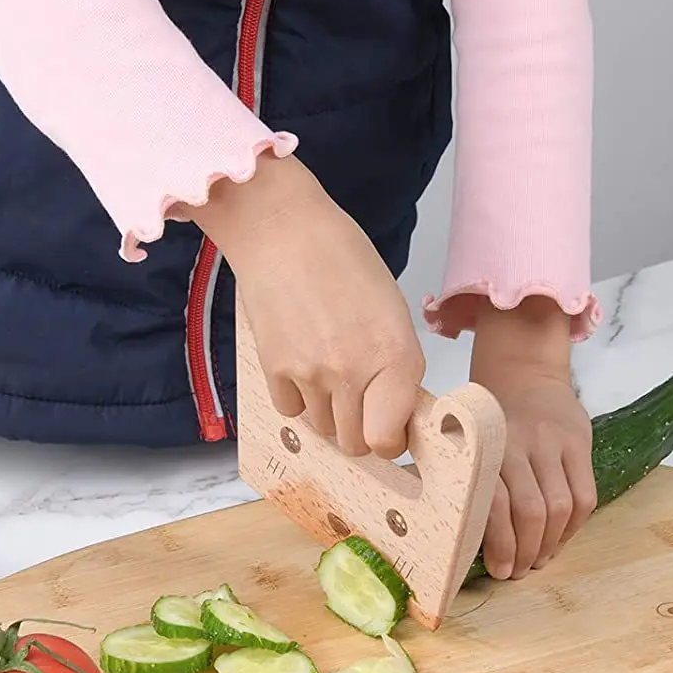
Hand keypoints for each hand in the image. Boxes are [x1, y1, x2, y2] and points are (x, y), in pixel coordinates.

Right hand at [197, 151, 424, 457]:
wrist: (282, 229)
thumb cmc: (341, 256)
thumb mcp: (391, 310)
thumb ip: (396, 364)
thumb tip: (393, 410)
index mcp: (397, 355)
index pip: (390, 440)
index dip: (390, 439)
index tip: (389, 427)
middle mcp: (356, 372)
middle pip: (354, 443)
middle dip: (359, 428)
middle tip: (360, 399)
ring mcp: (312, 375)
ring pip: (323, 428)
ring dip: (328, 411)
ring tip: (328, 368)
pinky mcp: (275, 370)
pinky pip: (290, 409)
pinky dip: (296, 396)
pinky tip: (301, 361)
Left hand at [469, 299, 595, 579]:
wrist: (524, 373)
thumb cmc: (486, 421)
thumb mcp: (465, 441)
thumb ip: (464, 480)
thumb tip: (457, 540)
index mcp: (483, 446)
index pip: (494, 504)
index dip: (499, 544)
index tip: (498, 570)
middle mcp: (519, 442)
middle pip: (530, 511)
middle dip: (525, 551)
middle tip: (517, 572)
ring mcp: (552, 441)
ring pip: (560, 507)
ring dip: (550, 545)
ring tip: (538, 560)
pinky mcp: (579, 441)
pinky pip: (584, 496)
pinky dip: (573, 527)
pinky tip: (558, 539)